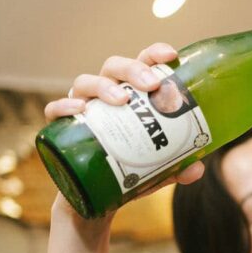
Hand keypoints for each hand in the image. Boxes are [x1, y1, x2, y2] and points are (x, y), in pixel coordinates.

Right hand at [43, 43, 206, 206]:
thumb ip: (176, 167)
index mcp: (131, 95)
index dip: (153, 54)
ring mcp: (83, 107)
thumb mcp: (157, 170)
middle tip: (151, 85)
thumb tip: (195, 170)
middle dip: (133, 70)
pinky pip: (56, 110)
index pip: (141, 64)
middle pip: (114, 67)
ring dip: (104, 86)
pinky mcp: (63, 127)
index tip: (170, 55)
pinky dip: (64, 106)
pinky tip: (80, 109)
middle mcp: (106, 94)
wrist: (97, 198)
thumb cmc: (129, 170)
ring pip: (86, 81)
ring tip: (121, 99)